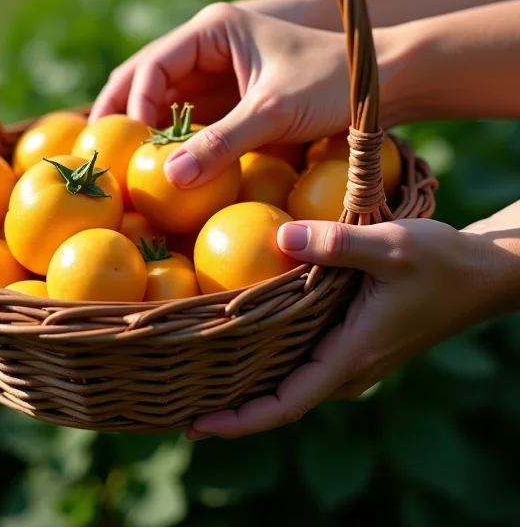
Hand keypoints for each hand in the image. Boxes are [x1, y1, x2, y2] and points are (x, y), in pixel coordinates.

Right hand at [90, 2, 350, 186]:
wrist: (381, 83)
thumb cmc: (331, 84)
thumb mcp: (274, 112)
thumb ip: (222, 143)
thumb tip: (168, 179)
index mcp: (212, 30)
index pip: (154, 63)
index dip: (136, 102)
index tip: (133, 143)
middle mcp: (206, 47)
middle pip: (145, 77)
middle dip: (121, 110)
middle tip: (95, 148)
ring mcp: (215, 74)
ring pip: (161, 99)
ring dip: (141, 127)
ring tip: (115, 160)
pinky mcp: (227, 99)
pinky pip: (186, 118)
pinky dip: (168, 139)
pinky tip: (155, 163)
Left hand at [186, 216, 519, 438]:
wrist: (483, 272)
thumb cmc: (442, 261)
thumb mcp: (390, 246)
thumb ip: (335, 244)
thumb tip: (276, 238)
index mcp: (351, 355)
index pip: (285, 405)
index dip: (239, 419)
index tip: (195, 424)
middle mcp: (348, 366)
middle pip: (280, 400)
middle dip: (232, 406)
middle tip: (177, 395)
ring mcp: (352, 356)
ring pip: (291, 381)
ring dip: (249, 383)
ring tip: (200, 372)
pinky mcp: (355, 339)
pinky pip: (304, 360)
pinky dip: (271, 360)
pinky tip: (247, 339)